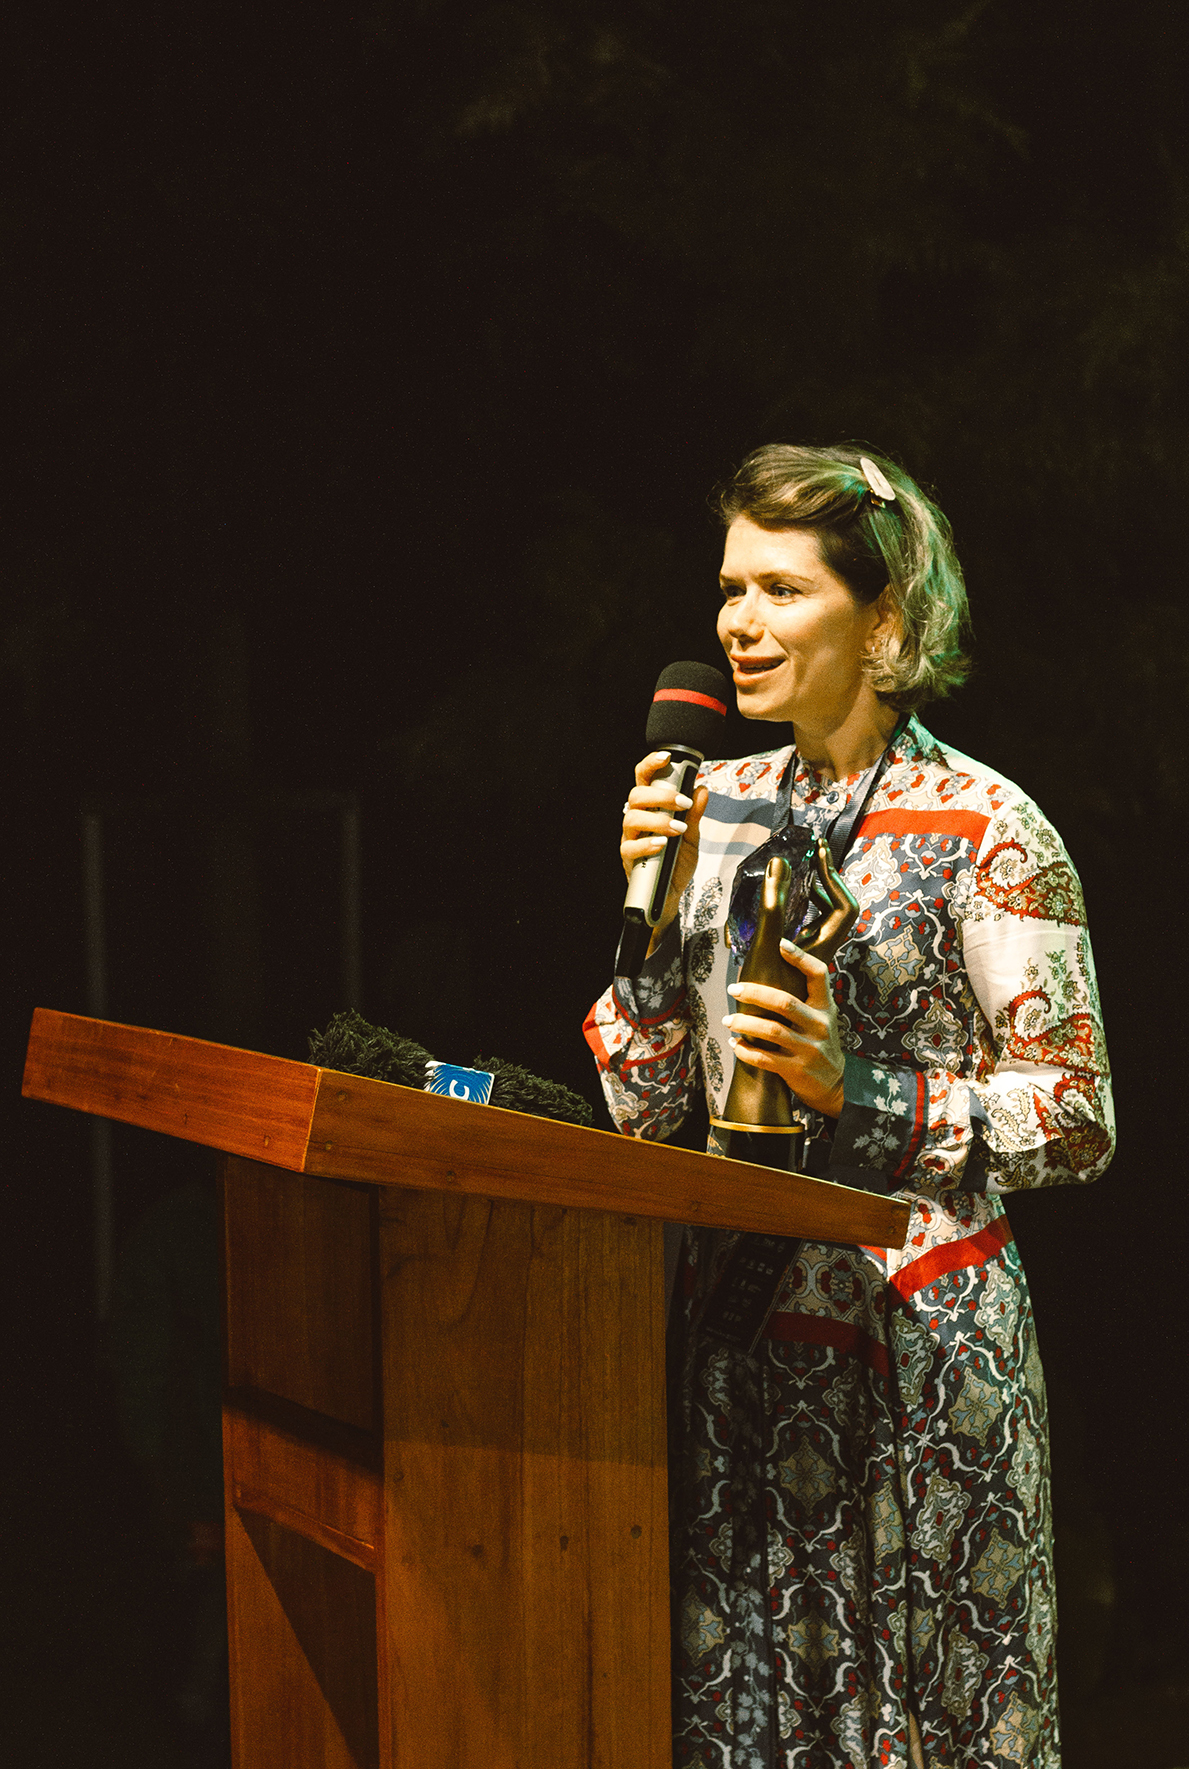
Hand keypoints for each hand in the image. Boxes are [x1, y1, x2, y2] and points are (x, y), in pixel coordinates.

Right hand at [621, 750, 709, 939]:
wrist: (670, 896)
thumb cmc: (676, 863)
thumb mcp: (693, 837)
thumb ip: (695, 814)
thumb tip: (702, 790)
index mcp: (650, 808)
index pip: (644, 779)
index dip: (651, 764)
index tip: (666, 756)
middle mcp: (636, 819)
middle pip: (636, 795)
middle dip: (660, 795)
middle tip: (682, 803)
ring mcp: (630, 838)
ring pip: (632, 818)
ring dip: (657, 820)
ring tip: (677, 828)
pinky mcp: (628, 858)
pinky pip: (630, 846)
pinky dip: (647, 843)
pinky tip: (662, 844)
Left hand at [723, 940, 844, 1117]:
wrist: (835, 1085)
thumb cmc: (820, 1044)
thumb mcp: (822, 1018)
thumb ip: (803, 1000)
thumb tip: (766, 973)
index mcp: (825, 1008)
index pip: (818, 975)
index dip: (800, 958)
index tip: (780, 944)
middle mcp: (819, 1025)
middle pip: (784, 1002)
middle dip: (755, 993)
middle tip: (733, 989)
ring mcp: (808, 1049)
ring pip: (771, 1030)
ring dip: (744, 1023)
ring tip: (727, 1020)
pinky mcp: (796, 1070)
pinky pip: (764, 1058)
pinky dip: (745, 1051)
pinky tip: (735, 1044)